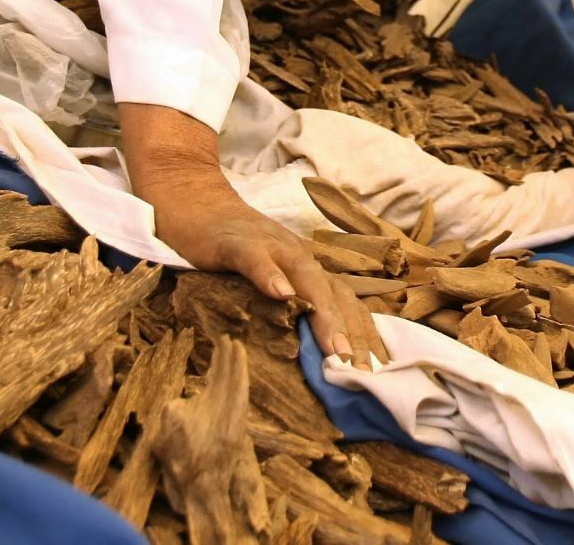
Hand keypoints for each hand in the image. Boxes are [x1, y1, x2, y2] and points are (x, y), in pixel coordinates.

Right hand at [120, 103, 370, 361]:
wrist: (196, 203)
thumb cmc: (231, 251)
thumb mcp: (264, 280)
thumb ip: (285, 307)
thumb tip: (310, 353)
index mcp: (307, 269)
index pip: (346, 301)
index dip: (363, 332)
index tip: (378, 369)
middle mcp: (298, 255)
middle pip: (334, 292)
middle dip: (352, 331)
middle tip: (362, 369)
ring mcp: (269, 245)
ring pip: (306, 275)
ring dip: (323, 311)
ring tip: (334, 346)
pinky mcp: (235, 242)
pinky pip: (256, 258)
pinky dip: (270, 276)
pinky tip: (281, 295)